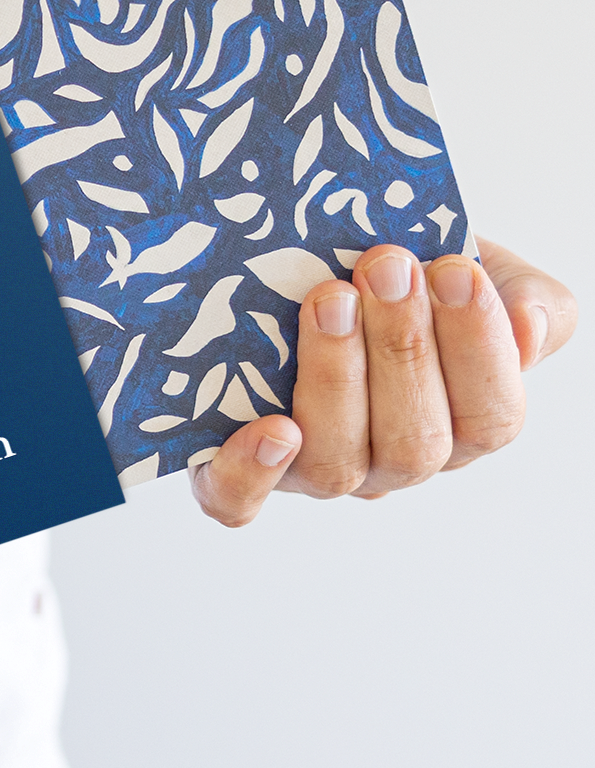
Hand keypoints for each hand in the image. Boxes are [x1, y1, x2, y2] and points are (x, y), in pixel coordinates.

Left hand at [189, 238, 575, 526]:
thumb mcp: (476, 275)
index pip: (490, 416)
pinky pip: (240, 501)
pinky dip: (253, 472)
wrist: (301, 266)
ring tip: (329, 298)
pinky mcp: (237, 472)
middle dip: (403, 348)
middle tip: (384, 267)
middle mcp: (390, 461)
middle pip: (415, 441)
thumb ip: (530, 304)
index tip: (455, 269)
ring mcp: (315, 470)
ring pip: (338, 462)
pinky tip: (271, 428)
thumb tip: (530, 330)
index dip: (478, 348)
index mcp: (459, 425)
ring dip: (337, 376)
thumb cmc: (396, 278)